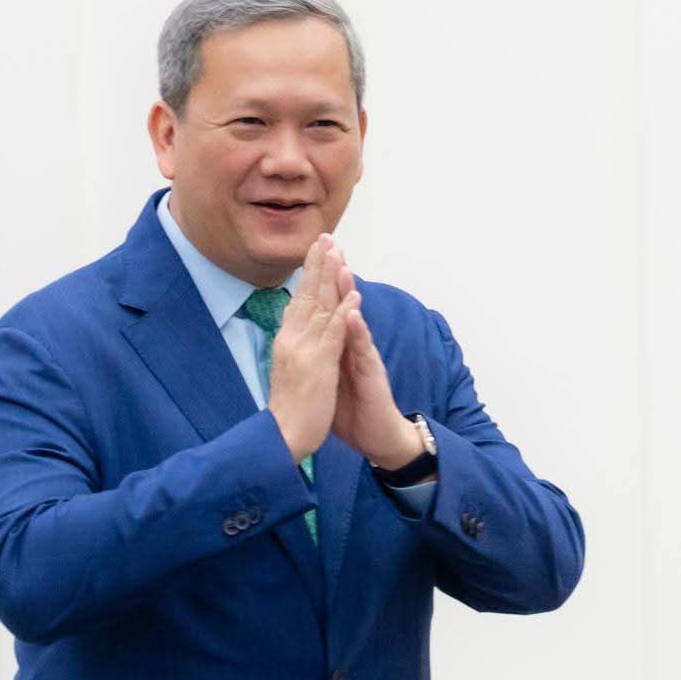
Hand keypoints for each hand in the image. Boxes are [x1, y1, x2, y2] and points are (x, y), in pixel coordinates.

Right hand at [268, 235, 360, 462]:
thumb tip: (292, 320)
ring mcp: (305, 351)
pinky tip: (353, 296)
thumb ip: (292, 342)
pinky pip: (334, 335)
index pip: (299, 299)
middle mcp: (292, 340)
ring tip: (340, 253)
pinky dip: (344, 314)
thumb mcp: (287, 367)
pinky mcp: (319, 365)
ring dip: (331, 279)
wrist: (283, 435)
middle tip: (325, 237)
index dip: (308, 273)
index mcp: (286, 340)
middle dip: (318, 265)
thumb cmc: (288, 407)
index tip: (316, 249)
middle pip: (307, 295)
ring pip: (320, 308)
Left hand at [327, 244, 423, 467]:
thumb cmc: (353, 407)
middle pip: (342, 302)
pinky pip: (364, 350)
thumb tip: (305, 334)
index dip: (319, 280)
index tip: (310, 252)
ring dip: (349, 293)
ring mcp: (363, 356)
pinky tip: (352, 314)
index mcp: (336, 343)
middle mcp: (351, 343)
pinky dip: (357, 332)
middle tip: (330, 243)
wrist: (375, 437)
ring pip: (355, 320)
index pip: (327, 305)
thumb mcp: (329, 374)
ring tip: (342, 267)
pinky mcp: (372, 374)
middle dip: (335, 273)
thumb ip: (321, 351)